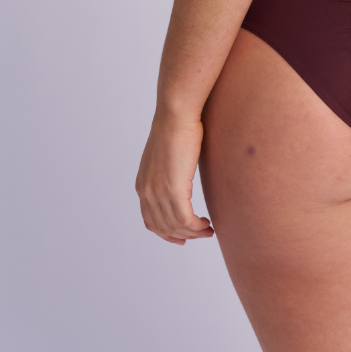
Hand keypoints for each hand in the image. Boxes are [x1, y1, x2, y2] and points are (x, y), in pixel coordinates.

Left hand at [135, 114, 214, 244]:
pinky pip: (185, 219)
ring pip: (176, 225)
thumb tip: (181, 178)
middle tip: (202, 234)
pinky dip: (196, 227)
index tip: (182, 237)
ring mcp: (158, 191)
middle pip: (163, 227)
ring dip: (193, 232)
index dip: (167, 233)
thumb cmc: (177, 128)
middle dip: (183, 235)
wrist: (176, 114)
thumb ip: (168, 172)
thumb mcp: (166, 156)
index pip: (151, 220)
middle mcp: (146, 191)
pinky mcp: (173, 189)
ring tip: (208, 230)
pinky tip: (207, 224)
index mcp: (142, 185)